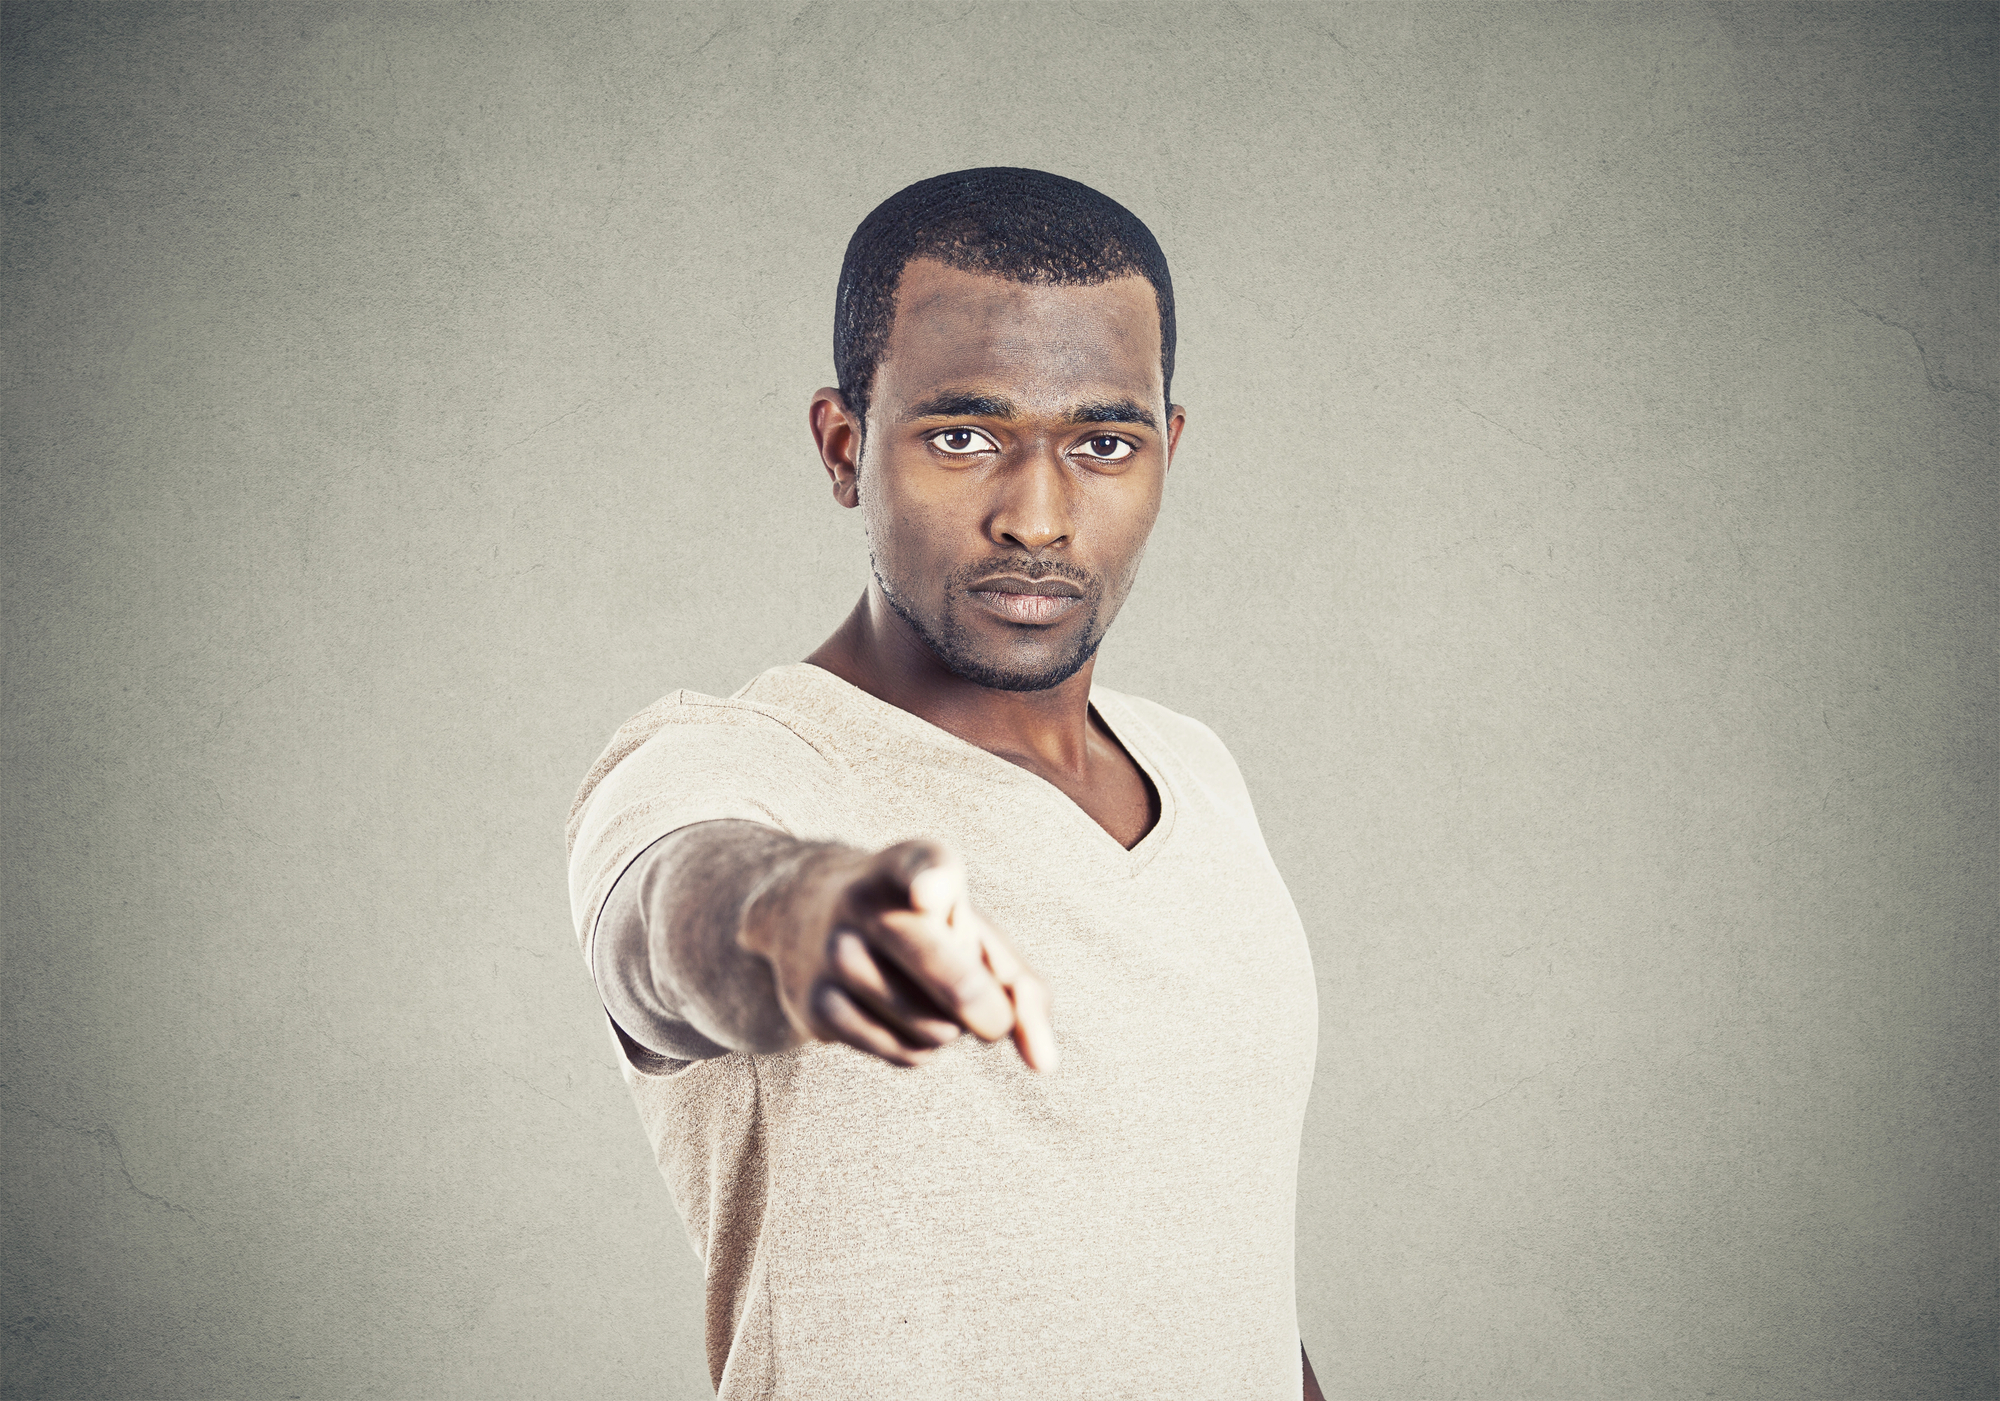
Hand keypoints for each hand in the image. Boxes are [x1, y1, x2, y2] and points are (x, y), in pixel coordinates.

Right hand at [739, 840, 1057, 1071]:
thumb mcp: (972, 935)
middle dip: (985, 1008)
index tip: (930, 893)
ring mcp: (835, 952)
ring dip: (952, 1031)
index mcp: (911, 865)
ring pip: (933, 1027)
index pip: (921, 865)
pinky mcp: (817, 1004)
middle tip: (994, 1025)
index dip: (930, 880)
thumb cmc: (921, 930)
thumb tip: (1044, 1063)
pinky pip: (902, 1052)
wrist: (806, 918)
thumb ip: (1021, 988)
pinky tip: (906, 1022)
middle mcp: (865, 900)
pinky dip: (922, 1050)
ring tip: (934, 1002)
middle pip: (943, 970)